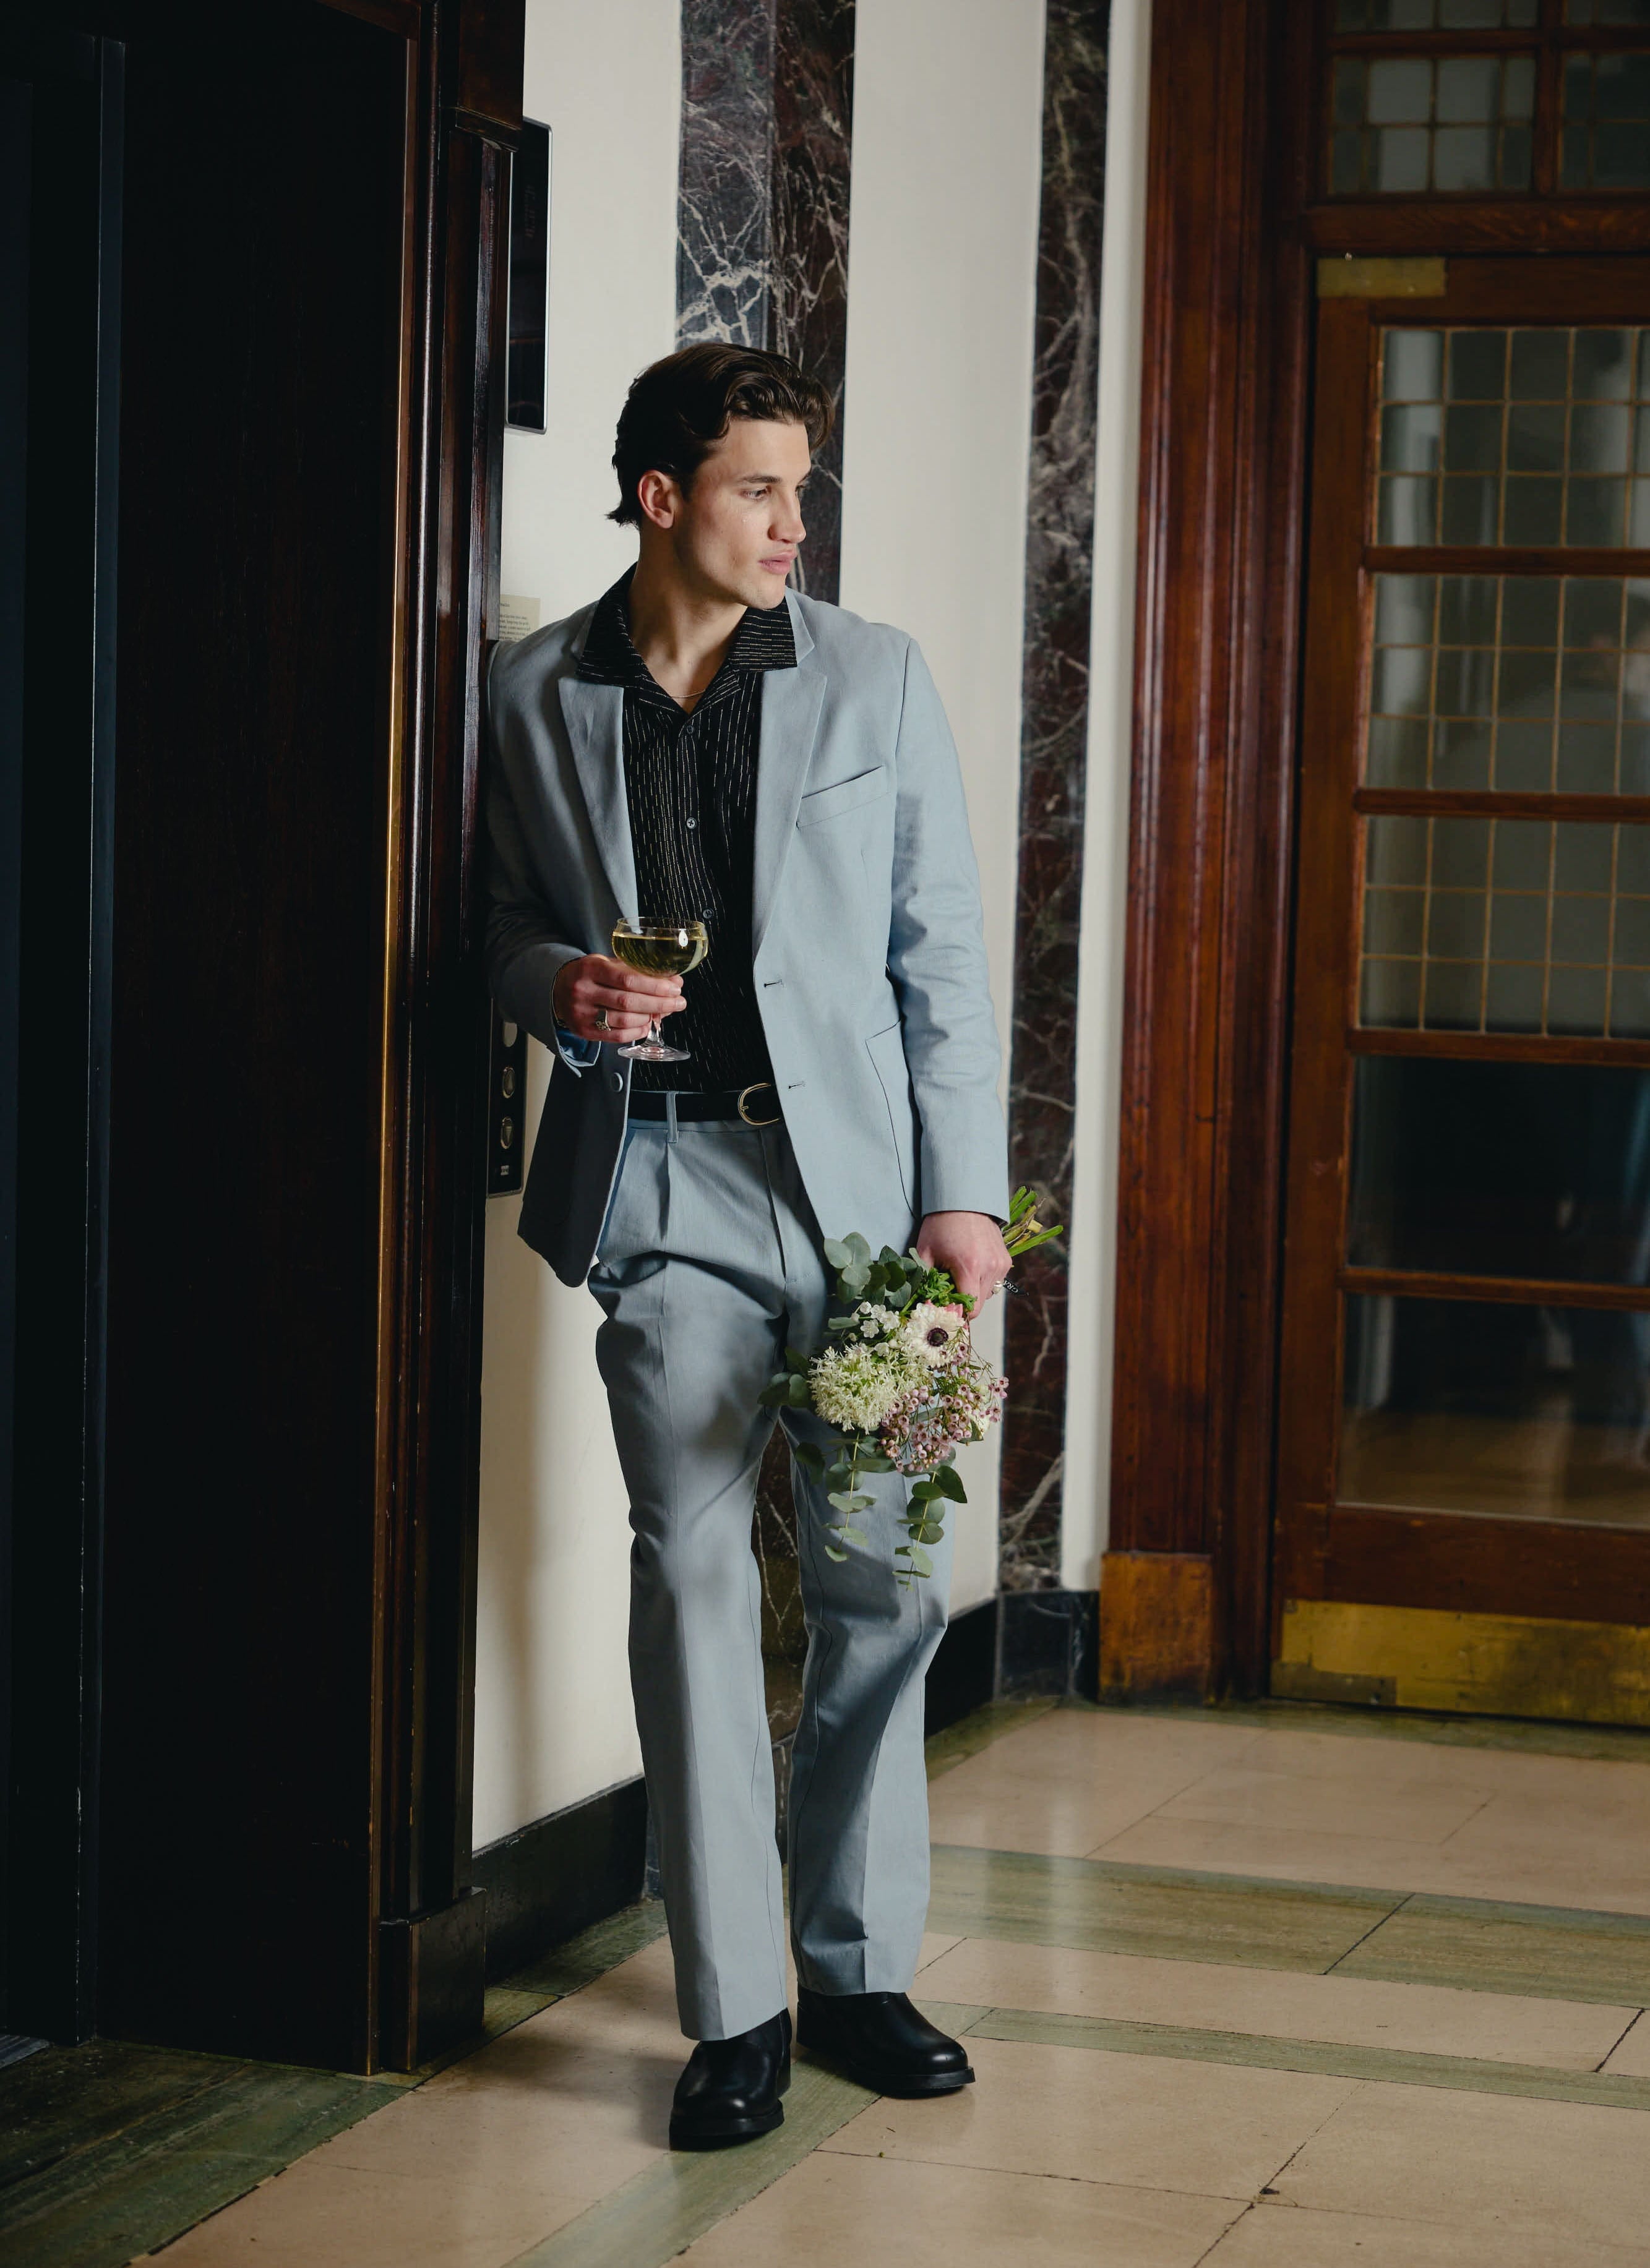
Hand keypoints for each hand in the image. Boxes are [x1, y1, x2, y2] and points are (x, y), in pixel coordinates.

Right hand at [553, 953, 683, 1045]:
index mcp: (591, 968)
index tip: (675, 987)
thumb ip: (635, 970)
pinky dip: (636, 1031)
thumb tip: (671, 981)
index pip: (628, 979)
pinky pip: (616, 1035)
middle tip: (678, 1002)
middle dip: (659, 1003)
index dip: (655, 985)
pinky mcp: (584, 1031)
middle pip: (628, 1001)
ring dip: (649, 1017)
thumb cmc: (589, 975)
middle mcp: (583, 991)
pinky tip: (646, 1025)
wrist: (558, 990)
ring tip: (662, 1012)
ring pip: (624, 1020)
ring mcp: (582, 1013)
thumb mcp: (606, 963)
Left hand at [916, 1211, 1012, 1307]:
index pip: (970, 1309)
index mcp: (970, 1267)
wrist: (964, 1200)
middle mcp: (990, 1267)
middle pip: (979, 1304)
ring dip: (974, 1291)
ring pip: (988, 1294)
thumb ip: (926, 1283)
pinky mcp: (1006, 1260)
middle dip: (963, 1302)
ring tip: (960, 1274)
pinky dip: (982, 1280)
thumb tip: (927, 1309)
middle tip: (949, 1289)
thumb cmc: (941, 1225)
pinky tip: (972, 1266)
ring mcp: (1001, 1264)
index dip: (956, 1313)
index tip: (945, 1308)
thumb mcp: (926, 1253)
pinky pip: (995, 1281)